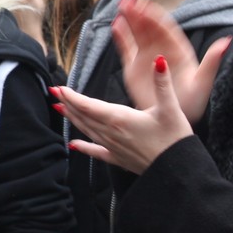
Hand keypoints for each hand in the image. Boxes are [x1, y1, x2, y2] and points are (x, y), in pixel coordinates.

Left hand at [55, 54, 193, 173]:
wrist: (179, 172)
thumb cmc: (175, 140)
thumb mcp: (171, 108)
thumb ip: (162, 83)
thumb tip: (159, 60)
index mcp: (120, 119)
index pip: (88, 105)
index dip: (71, 96)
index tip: (59, 87)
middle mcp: (111, 133)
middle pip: (83, 116)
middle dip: (68, 103)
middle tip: (53, 92)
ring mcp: (113, 147)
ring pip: (86, 130)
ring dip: (72, 119)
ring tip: (59, 109)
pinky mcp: (119, 159)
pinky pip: (96, 152)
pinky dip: (83, 147)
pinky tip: (72, 145)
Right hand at [112, 0, 229, 123]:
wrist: (173, 120)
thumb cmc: (192, 104)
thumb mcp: (204, 82)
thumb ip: (212, 61)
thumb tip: (227, 42)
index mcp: (178, 50)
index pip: (165, 28)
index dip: (155, 15)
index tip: (146, 5)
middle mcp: (162, 50)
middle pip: (149, 27)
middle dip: (139, 12)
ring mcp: (147, 58)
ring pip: (137, 34)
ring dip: (129, 19)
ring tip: (121, 6)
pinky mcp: (134, 68)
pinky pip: (127, 48)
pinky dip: (121, 37)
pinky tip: (116, 25)